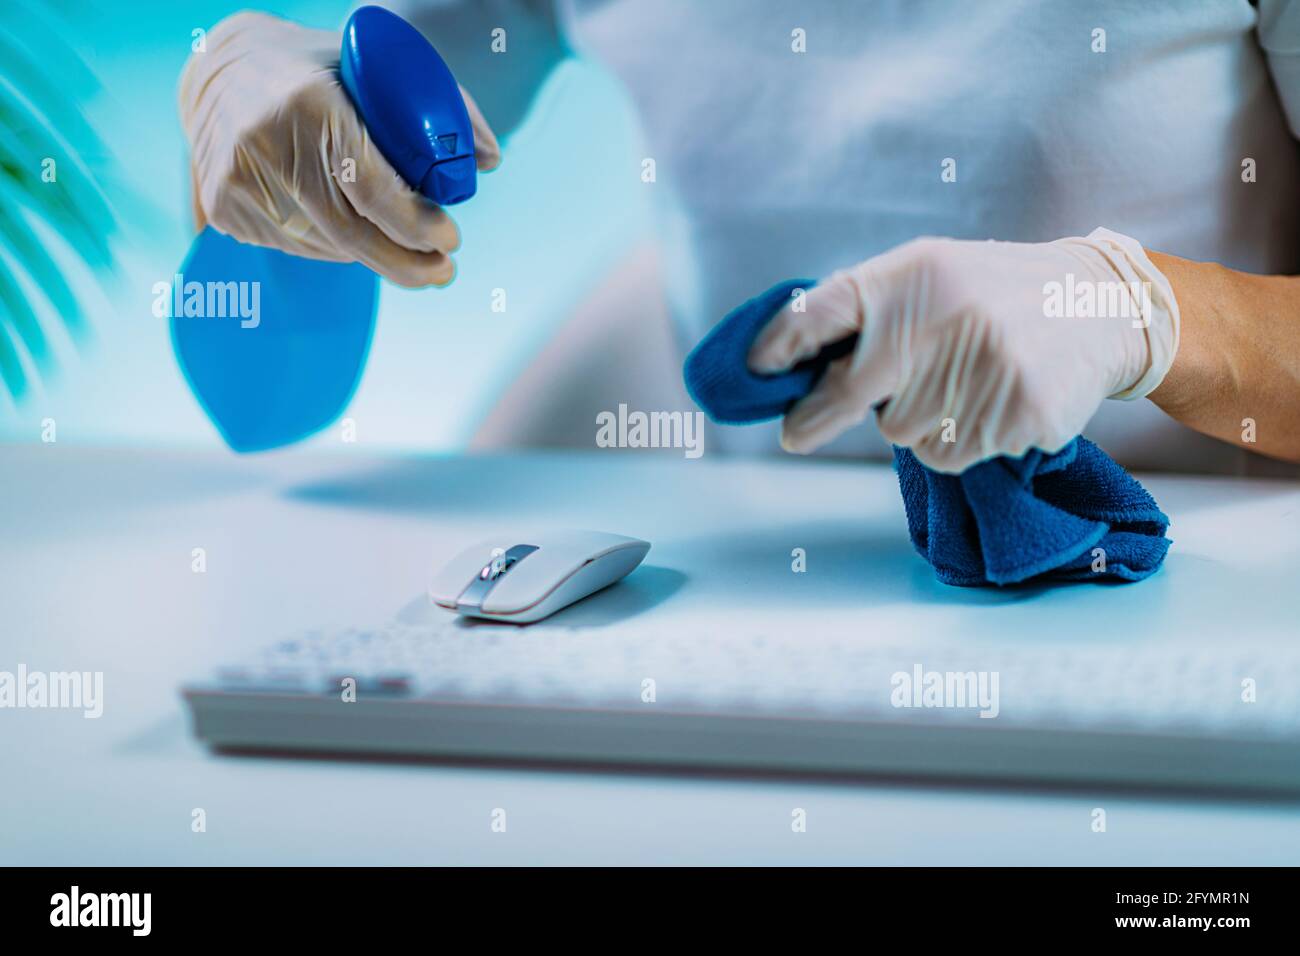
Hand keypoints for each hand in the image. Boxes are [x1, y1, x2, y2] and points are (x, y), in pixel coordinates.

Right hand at [179, 11, 499, 287]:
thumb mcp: (376, 67)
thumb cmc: (317, 69)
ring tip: (400, 245)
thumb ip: (441, 105)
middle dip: (407, 262)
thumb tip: (488, 159)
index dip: (416, 225)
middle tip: (443, 271)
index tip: (451, 240)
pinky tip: (346, 228)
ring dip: (373, 254)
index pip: (371, 188)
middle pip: (350, 233)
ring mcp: (238, 178)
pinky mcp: (224, 205)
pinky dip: (332, 246)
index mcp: (307, 104)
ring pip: (327, 246)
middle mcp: (265, 142)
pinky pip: (296, 247)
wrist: (218, 69)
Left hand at [747, 229, 1179, 471]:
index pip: (825, 309)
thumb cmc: (991, 294)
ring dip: (916, 421)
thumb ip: (866, 311)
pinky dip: (957, 439)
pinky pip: (949, 453)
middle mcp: (945, 318)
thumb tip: (788, 366)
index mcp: (915, 275)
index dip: (781, 344)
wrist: (1099, 306)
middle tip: (795, 435)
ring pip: (902, 434)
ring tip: (960, 381)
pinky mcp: (1016, 415)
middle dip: (814, 418)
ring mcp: (983, 369)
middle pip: (849, 393)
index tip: (753, 371)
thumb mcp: (929, 275)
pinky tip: (989, 402)